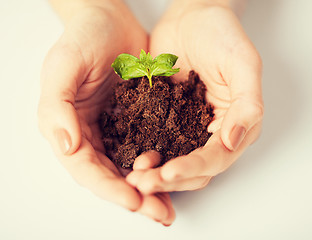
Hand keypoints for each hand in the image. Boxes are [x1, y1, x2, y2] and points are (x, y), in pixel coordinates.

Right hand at [38, 3, 174, 224]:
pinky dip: (161, 165)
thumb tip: (66, 146)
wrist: (110, 20)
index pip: (87, 168)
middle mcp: (92, 134)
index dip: (109, 188)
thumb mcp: (64, 64)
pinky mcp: (137, 121)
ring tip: (170, 206)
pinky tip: (176, 175)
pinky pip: (148, 148)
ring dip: (151, 189)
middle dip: (135, 198)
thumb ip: (57, 105)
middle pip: (112, 176)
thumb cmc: (84, 37)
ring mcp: (116, 129)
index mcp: (70, 127)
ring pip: (132, 168)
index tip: (134, 201)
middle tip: (160, 213)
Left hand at [126, 1, 263, 193]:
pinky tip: (126, 156)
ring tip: (132, 176)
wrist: (191, 17)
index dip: (193, 168)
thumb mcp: (242, 64)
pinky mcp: (164, 118)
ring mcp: (186, 127)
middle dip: (169, 179)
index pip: (216, 159)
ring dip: (153, 173)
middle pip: (193, 169)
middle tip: (142, 182)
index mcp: (234, 124)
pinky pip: (153, 141)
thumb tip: (233, 141)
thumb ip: (246, 104)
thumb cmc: (220, 34)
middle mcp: (210, 132)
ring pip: (171, 161)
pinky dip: (141, 152)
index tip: (169, 172)